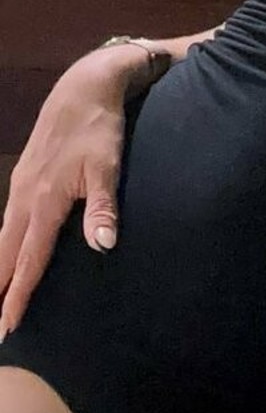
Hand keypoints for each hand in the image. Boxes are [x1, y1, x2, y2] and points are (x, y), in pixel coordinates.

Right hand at [0, 67, 127, 337]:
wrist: (84, 87)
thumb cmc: (101, 129)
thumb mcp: (108, 167)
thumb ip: (103, 207)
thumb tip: (103, 246)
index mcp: (45, 201)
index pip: (29, 258)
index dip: (18, 294)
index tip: (7, 325)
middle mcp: (25, 197)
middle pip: (5, 253)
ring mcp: (21, 185)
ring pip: (3, 236)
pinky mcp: (24, 175)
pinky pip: (7, 219)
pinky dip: (3, 244)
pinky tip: (6, 252)